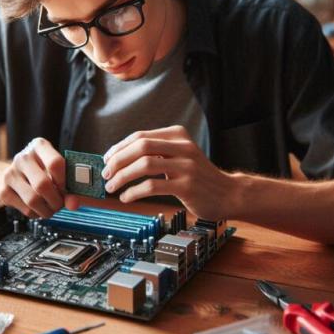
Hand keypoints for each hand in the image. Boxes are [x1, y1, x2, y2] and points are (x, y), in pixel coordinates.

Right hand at [0, 137, 78, 216]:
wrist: (6, 178)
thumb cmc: (37, 173)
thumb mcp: (54, 172)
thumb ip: (68, 186)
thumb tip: (74, 203)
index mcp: (39, 146)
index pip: (55, 163)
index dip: (65, 181)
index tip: (67, 189)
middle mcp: (23, 157)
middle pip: (43, 184)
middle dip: (56, 200)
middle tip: (60, 203)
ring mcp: (10, 174)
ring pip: (33, 200)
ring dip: (47, 210)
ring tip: (51, 208)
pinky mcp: (3, 192)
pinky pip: (26, 209)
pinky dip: (37, 213)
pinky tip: (38, 208)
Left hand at [102, 125, 234, 220]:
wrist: (228, 193)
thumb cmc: (199, 176)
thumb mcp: (180, 155)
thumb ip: (157, 152)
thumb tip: (120, 158)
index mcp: (177, 135)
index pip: (140, 136)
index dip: (119, 148)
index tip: (106, 160)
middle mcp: (182, 147)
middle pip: (140, 147)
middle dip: (118, 161)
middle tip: (106, 174)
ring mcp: (186, 166)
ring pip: (144, 165)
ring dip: (122, 176)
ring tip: (111, 186)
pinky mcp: (187, 186)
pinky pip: (153, 186)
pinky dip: (134, 192)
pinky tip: (126, 197)